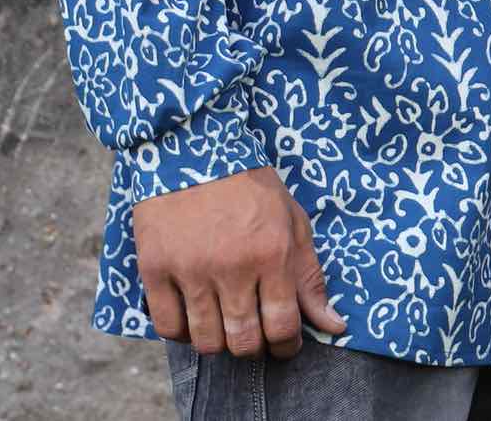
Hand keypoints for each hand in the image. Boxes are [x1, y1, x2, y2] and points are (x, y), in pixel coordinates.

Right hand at [133, 164, 346, 359]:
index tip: (284, 343)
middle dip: (254, 347)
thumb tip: (334, 326)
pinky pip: (168, 326)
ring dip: (219, 341)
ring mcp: (191, 269)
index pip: (282, 327)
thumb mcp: (291, 220)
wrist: (193, 144)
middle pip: (244, 341)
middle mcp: (232, 266)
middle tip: (252, 332)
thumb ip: (310, 276)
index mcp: (271, 253)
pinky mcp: (155, 267)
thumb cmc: (249, 184)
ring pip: (207, 340)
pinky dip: (181, 331)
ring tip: (223, 322)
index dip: (287, 345)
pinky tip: (191, 316)